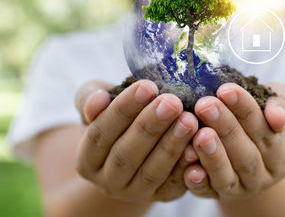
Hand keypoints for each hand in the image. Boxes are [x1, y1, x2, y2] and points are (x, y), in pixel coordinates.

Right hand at [74, 80, 198, 201]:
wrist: (135, 146)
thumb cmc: (117, 117)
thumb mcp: (99, 104)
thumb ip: (90, 99)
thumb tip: (96, 101)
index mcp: (87, 159)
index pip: (100, 134)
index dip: (123, 110)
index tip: (146, 86)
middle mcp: (107, 181)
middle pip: (126, 155)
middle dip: (150, 127)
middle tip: (172, 102)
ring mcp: (135, 192)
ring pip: (152, 171)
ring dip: (171, 145)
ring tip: (189, 119)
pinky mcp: (162, 197)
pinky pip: (174, 184)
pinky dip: (186, 165)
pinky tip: (197, 144)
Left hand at [183, 83, 284, 199]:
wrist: (245, 155)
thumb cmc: (255, 120)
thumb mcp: (272, 104)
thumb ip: (280, 104)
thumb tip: (277, 117)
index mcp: (278, 149)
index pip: (264, 128)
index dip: (245, 108)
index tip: (226, 89)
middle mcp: (263, 173)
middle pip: (246, 153)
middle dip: (225, 127)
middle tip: (205, 105)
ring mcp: (240, 188)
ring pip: (228, 175)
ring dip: (213, 155)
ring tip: (199, 134)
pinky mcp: (217, 195)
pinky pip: (207, 191)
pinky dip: (199, 181)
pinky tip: (189, 169)